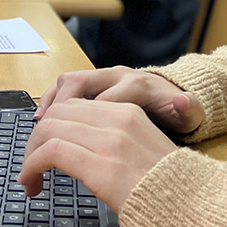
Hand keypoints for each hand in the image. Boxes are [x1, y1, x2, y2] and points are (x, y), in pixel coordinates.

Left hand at [18, 98, 177, 209]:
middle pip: (57, 114)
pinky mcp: (102, 167)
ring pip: (48, 130)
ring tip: (30, 178)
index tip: (43, 148)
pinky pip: (51, 153)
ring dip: (30, 155)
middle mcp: (118, 120)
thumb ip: (112, 139)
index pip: (72, 105)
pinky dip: (32, 167)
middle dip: (35, 139)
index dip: (49, 125)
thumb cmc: (166, 188)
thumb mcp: (141, 149)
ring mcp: (111, 142)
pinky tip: (33, 184)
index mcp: (128, 112)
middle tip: (32, 165)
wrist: (192, 209)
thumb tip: (77, 145)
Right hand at [35, 66, 203, 134]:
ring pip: (69, 83)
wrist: (176, 97)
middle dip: (55, 119)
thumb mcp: (188, 117)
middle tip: (40, 150)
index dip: (82, 126)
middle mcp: (119, 75)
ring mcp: (105, 75)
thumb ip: (188, 111)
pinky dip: (52, 101)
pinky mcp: (97, 80)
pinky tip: (42, 122)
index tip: (69, 151)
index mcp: (138, 87)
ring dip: (50, 107)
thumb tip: (184, 101)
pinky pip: (67, 85)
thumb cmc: (177, 114)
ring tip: (37, 135)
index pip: (101, 102)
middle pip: (77, 89)